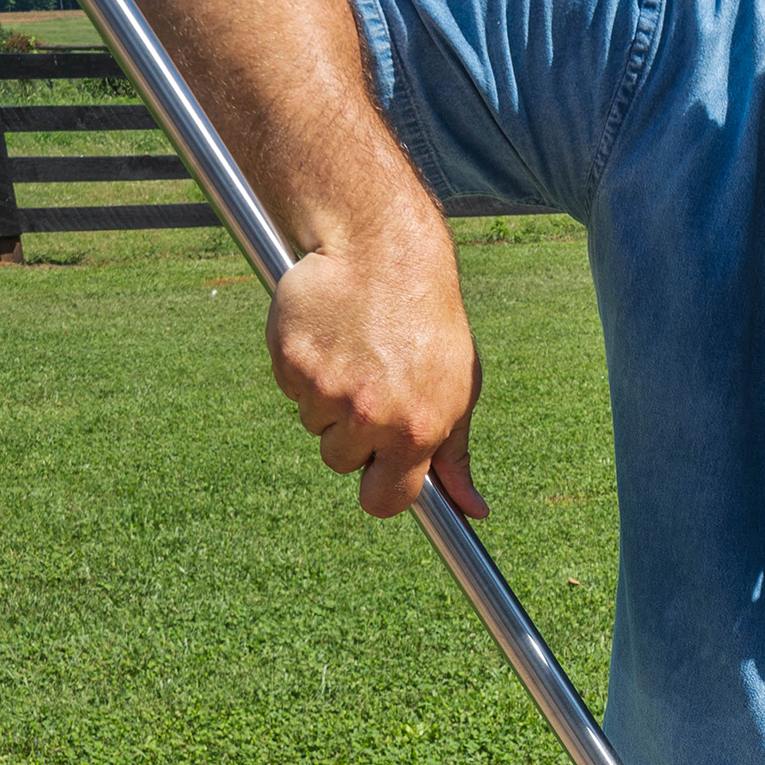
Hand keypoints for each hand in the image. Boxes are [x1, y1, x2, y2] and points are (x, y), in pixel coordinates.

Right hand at [266, 224, 488, 518]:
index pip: (384, 501)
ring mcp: (326, 389)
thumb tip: (473, 512)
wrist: (383, 252)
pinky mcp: (291, 361)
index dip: (380, 491)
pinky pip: (291, 388)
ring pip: (313, 425)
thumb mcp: (459, 391)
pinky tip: (331, 336)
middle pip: (341, 463)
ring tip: (354, 354)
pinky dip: (304, 369)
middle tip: (373, 386)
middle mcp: (370, 415)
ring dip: (327, 400)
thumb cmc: (429, 326)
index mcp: (417, 430)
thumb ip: (456, 455)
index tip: (379, 473)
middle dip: (353, 436)